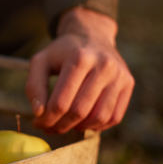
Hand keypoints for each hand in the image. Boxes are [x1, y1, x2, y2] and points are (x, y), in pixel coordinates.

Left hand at [25, 7, 134, 132]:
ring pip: (99, 117)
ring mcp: (119, 75)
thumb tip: (39, 113)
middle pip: (79, 111)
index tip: (37, 123)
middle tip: (49, 128)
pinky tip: (82, 121)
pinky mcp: (128, 83)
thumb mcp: (41, 61)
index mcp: (79, 58)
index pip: (61, 102)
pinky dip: (97, 125)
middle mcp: (103, 66)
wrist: (92, 35)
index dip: (47, 119)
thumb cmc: (62, 52)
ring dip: (79, 128)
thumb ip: (34, 86)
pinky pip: (114, 117)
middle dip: (60, 125)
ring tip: (65, 124)